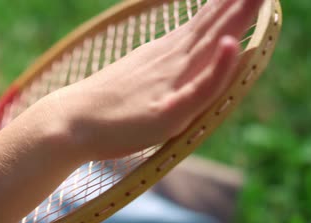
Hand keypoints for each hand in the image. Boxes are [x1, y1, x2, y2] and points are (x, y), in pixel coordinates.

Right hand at [45, 0, 262, 160]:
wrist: (69, 123)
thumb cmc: (101, 107)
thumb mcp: (138, 79)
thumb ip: (163, 69)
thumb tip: (181, 62)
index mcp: (166, 54)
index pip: (206, 23)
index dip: (228, 4)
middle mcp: (171, 61)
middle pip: (215, 27)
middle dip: (241, 3)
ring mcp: (170, 83)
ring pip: (213, 47)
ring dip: (238, 19)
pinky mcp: (168, 112)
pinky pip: (198, 88)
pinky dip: (218, 68)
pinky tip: (232, 47)